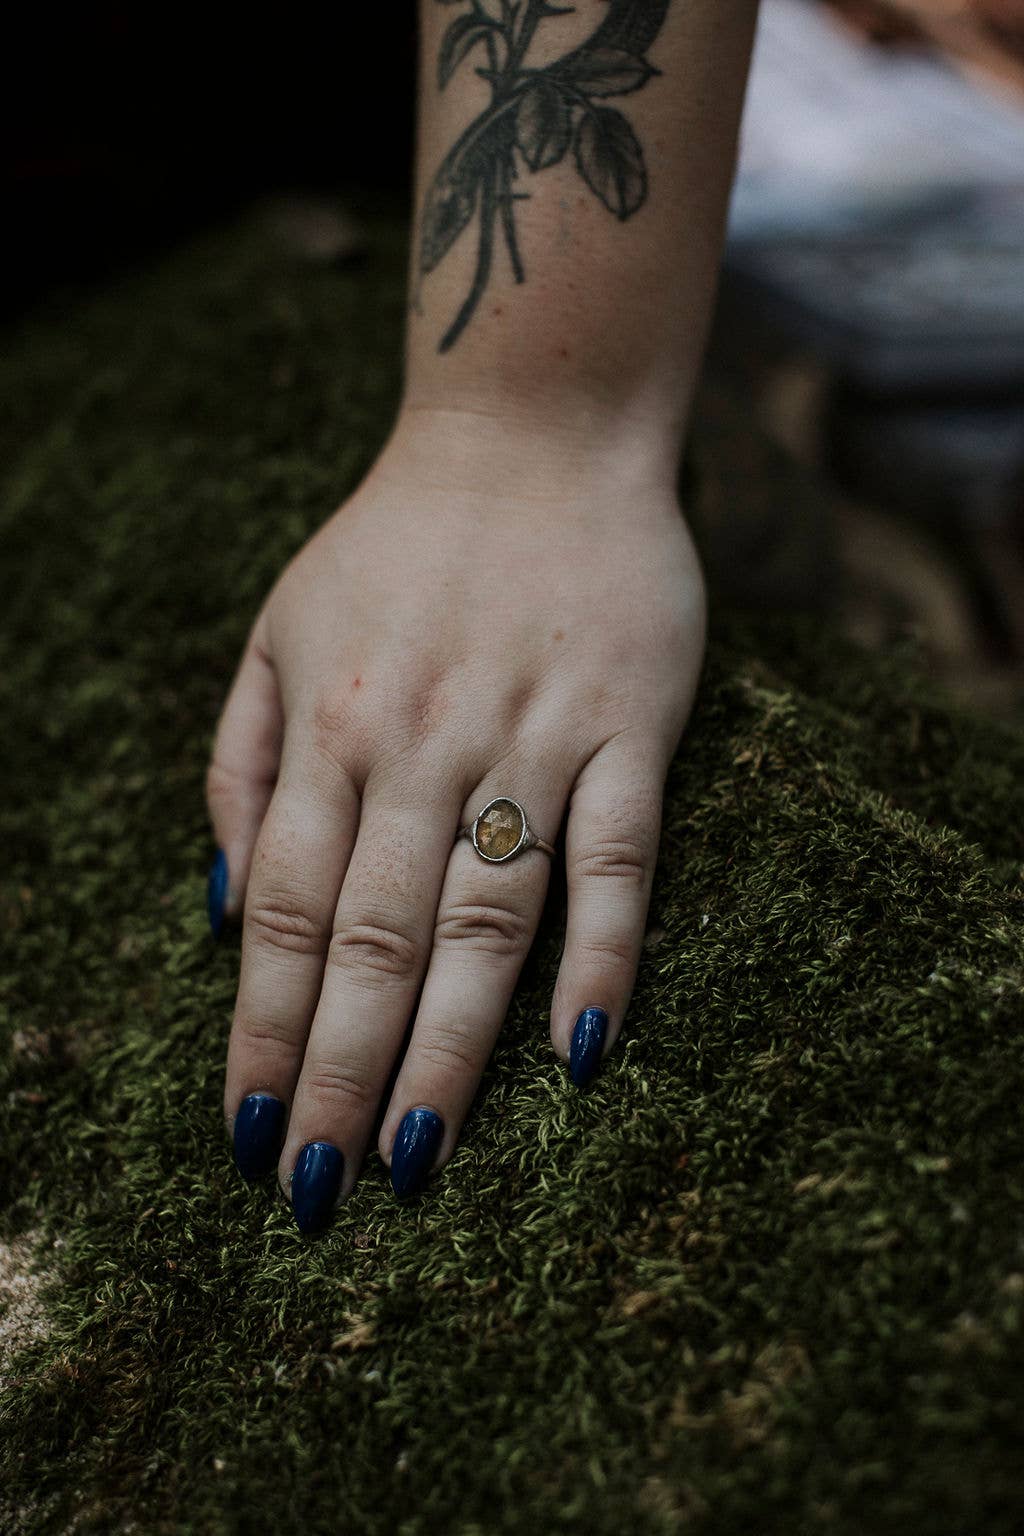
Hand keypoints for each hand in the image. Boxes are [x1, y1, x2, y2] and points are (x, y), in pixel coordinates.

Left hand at [206, 409, 705, 1229]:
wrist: (535, 433)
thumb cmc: (395, 546)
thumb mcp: (276, 631)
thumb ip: (242, 767)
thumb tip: (226, 908)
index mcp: (331, 730)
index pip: (290, 917)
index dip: (266, 1033)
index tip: (252, 1133)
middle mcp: (423, 746)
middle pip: (378, 941)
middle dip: (343, 1074)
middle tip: (322, 1192)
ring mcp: (532, 738)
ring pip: (485, 919)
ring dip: (451, 1047)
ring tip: (419, 1157)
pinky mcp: (630, 728)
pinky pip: (617, 858)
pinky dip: (602, 955)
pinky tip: (581, 1053)